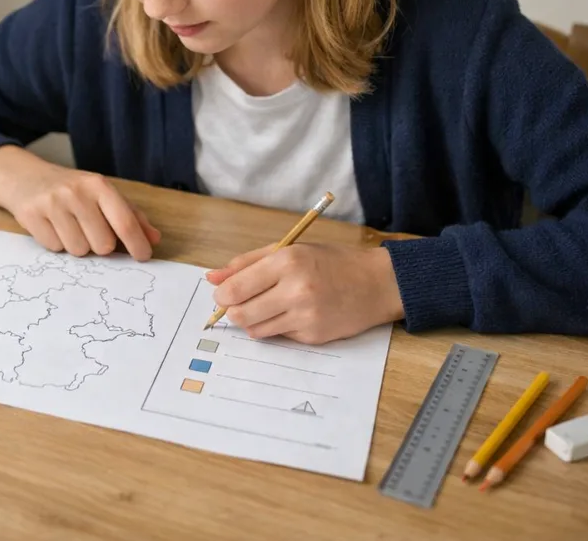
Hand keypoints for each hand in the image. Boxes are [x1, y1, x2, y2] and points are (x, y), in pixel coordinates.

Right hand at [0, 145, 160, 259]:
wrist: (25, 177)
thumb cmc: (71, 190)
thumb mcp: (101, 194)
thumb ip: (130, 216)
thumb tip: (153, 238)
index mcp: (98, 185)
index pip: (124, 222)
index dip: (137, 244)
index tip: (143, 257)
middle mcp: (76, 192)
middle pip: (103, 244)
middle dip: (100, 245)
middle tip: (90, 231)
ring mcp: (52, 204)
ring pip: (79, 250)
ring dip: (77, 245)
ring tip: (69, 227)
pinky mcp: (31, 216)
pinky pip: (55, 248)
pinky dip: (57, 244)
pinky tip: (53, 227)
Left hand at [206, 242, 403, 343]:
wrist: (377, 284)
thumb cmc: (331, 262)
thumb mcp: (290, 250)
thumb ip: (247, 263)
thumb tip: (211, 277)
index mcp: (287, 262)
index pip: (237, 288)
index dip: (222, 295)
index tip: (221, 295)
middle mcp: (296, 290)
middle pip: (241, 314)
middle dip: (232, 312)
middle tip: (238, 304)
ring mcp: (305, 317)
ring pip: (255, 330)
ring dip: (252, 321)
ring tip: (266, 306)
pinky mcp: (313, 336)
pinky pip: (278, 336)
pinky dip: (276, 327)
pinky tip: (291, 314)